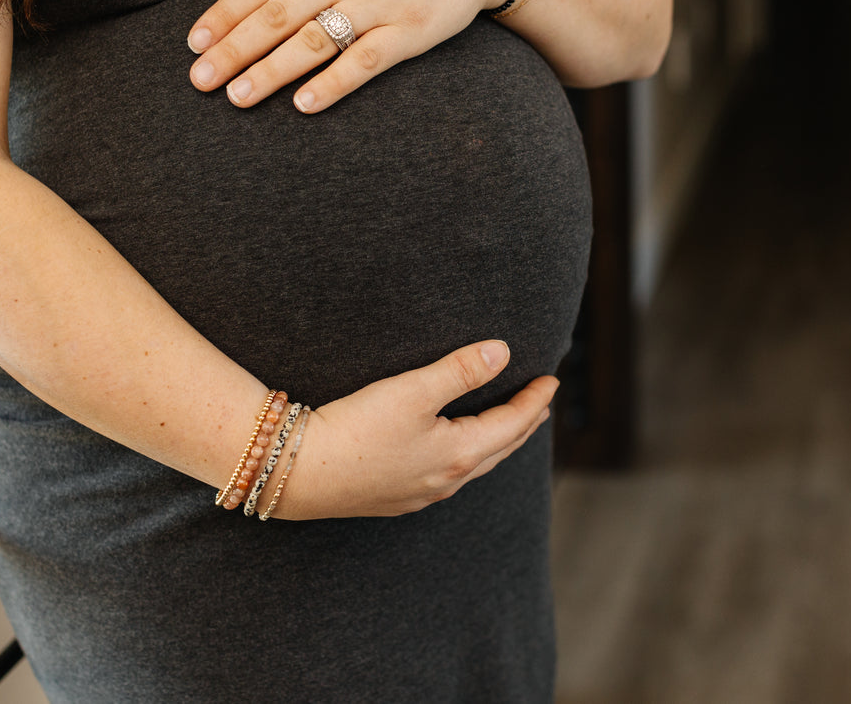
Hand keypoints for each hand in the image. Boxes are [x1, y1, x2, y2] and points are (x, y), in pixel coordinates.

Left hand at [186, 0, 520, 113]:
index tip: (194, 44)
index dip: (225, 14)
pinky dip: (333, 83)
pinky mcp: (412, 30)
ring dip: (271, 72)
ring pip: (314, 40)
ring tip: (236, 98)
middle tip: (200, 82)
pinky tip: (302, 105)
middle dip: (234, 49)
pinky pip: (365, 60)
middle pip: (278, 14)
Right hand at [268, 340, 557, 519]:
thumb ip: (460, 371)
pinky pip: (449, 477)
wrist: (299, 472)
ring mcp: (421, 494)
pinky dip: (468, 457)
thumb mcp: (413, 390)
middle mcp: (447, 480)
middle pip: (500, 450)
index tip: (551, 380)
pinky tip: (455, 453)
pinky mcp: (396, 498)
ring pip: (475, 467)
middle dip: (523, 424)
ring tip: (506, 426)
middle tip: (539, 404)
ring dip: (497, 443)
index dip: (534, 401)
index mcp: (460, 454)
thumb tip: (502, 352)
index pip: (512, 424)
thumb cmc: (356, 428)